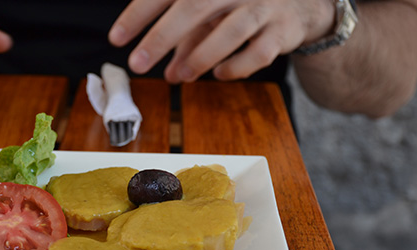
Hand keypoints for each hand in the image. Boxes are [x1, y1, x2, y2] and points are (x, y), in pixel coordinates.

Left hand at [109, 0, 335, 82]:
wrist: (300, 6)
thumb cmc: (242, 7)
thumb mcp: (210, 15)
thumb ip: (186, 38)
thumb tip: (166, 70)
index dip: (140, 13)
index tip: (116, 37)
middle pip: (195, 5)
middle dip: (162, 37)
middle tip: (137, 63)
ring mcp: (262, 5)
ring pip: (230, 29)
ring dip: (198, 56)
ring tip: (177, 76)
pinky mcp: (282, 31)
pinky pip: (259, 52)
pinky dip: (236, 67)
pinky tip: (218, 74)